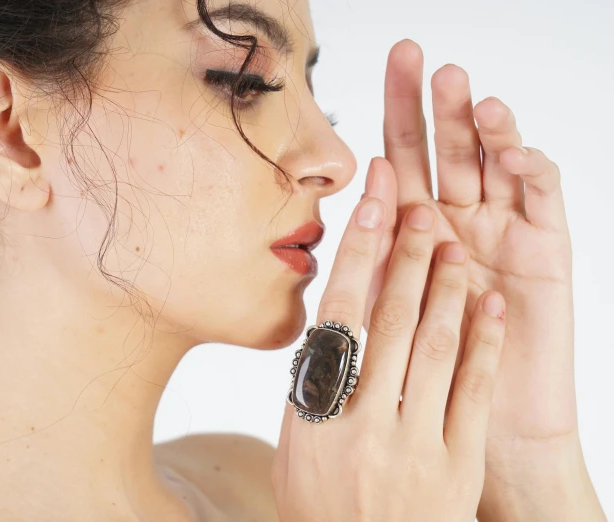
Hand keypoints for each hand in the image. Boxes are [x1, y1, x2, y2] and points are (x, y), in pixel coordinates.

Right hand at [271, 178, 506, 520]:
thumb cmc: (322, 514)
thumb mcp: (292, 457)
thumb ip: (306, 398)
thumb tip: (324, 339)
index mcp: (314, 418)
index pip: (337, 320)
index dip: (356, 259)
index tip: (371, 209)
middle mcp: (363, 424)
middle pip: (390, 322)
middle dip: (407, 259)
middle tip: (421, 210)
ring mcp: (414, 444)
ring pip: (435, 348)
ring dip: (447, 290)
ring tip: (454, 247)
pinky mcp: (456, 466)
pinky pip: (471, 392)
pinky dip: (483, 343)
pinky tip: (491, 305)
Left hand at [361, 39, 604, 519]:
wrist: (479, 428)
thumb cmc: (420, 375)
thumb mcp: (380, 312)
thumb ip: (361, 267)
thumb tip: (325, 219)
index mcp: (411, 229)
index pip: (399, 158)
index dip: (394, 112)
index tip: (387, 64)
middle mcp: (457, 219)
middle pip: (444, 148)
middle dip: (432, 104)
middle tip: (419, 57)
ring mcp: (502, 229)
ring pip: (493, 162)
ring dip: (482, 127)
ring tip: (468, 94)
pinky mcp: (545, 250)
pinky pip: (542, 199)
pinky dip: (529, 170)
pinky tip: (510, 151)